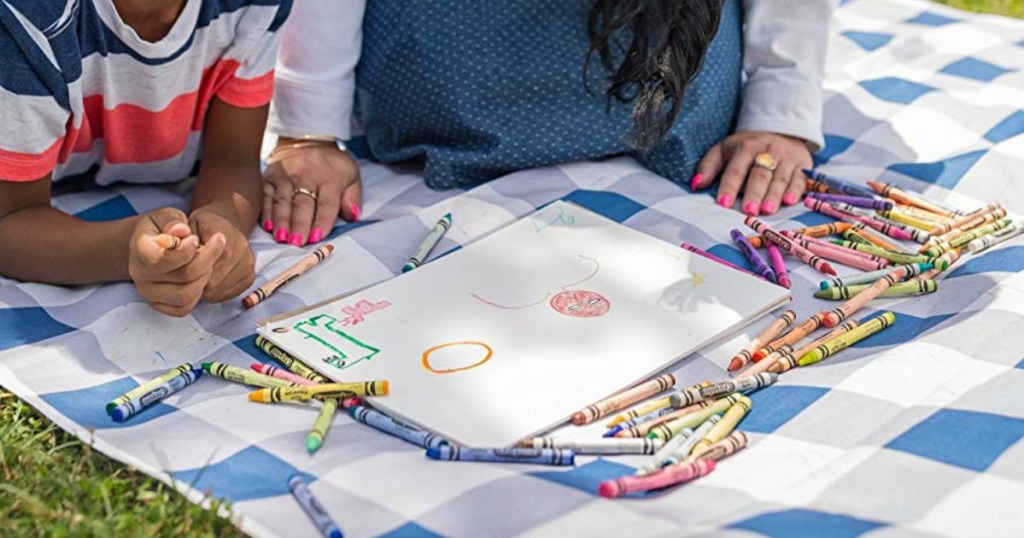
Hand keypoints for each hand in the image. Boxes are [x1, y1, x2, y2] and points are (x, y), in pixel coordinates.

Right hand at [128, 208, 225, 316]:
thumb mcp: (165, 216)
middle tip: (215, 245)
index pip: (164, 260)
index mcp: (140, 250)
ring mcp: (148, 293)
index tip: (196, 238)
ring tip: (208, 261)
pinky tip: (200, 276)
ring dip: (205, 277)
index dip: (187, 250)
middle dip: (207, 260)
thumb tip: (181, 230)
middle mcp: (140, 275)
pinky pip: (184, 308)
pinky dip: (198, 294)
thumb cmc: (162, 228)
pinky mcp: (159, 305)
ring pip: (185, 296)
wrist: (151, 245)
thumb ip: (172, 221)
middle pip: (184, 277)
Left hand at [188, 204, 256, 302]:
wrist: (228, 222)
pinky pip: (228, 295)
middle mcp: (242, 252)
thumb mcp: (189, 224)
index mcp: (226, 238)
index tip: (182, 268)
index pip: (204, 270)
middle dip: (195, 283)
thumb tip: (172, 245)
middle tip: (187, 274)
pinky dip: (216, 291)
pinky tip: (211, 278)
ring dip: (205, 289)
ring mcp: (248, 266)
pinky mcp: (250, 277)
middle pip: (212, 284)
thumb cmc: (204, 226)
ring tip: (199, 275)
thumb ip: (180, 236)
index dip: (188, 273)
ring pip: (219, 292)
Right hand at [262, 140, 361, 245]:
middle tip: (297, 242)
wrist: (306, 142)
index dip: (322, 220)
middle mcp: (306, 177)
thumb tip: (353, 216)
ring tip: (281, 238)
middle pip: (303, 203)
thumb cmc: (331, 167)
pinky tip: (266, 226)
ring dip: (281, 220)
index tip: (318, 236)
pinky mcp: (270, 178)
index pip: (327, 202)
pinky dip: (265, 211)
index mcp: (329, 179)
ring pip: (283, 200)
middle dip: (300, 224)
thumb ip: (353, 197)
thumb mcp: (351, 176)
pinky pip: (266, 196)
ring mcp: (286, 177)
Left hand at [691, 131, 812, 215]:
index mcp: (745, 147)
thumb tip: (695, 185)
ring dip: (774, 195)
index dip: (729, 186)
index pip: (736, 169)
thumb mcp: (724, 150)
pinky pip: (801, 178)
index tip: (723, 203)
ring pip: (780, 178)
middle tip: (748, 211)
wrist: (780, 129)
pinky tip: (789, 201)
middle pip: (760, 174)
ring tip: (767, 210)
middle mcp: (768, 151)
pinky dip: (796, 190)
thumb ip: (708, 166)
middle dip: (754, 193)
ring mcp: (787, 158)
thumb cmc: (746, 148)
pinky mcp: (803, 164)